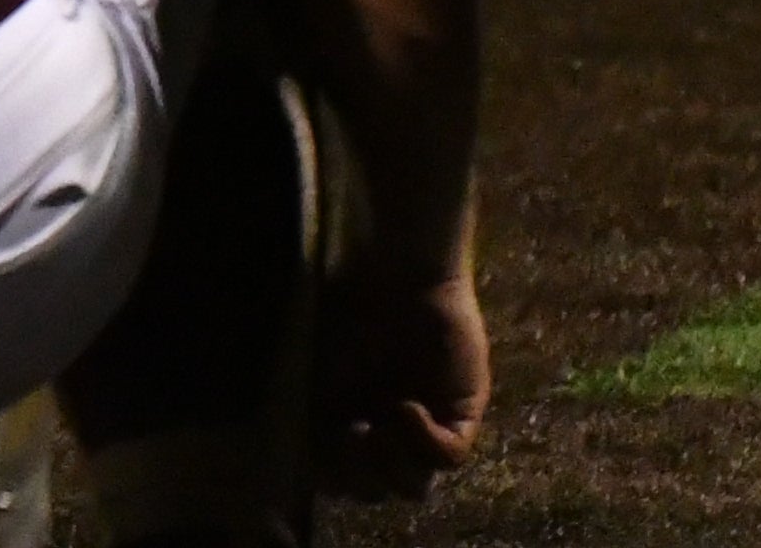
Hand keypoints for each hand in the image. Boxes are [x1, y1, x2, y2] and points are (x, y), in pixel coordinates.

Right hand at [311, 269, 488, 497]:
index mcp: (351, 422)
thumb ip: (308, 412)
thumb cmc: (346, 306)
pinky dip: (422, 441)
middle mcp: (389, 432)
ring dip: (390, 467)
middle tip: (349, 434)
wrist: (395, 269)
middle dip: (358, 475)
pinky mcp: (461, 414)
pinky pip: (448, 457)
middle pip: (376, 491)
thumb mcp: (313, 364)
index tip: (316, 443)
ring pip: (415, 486)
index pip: (342, 482)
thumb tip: (299, 460)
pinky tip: (404, 407)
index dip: (329, 476)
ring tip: (375, 428)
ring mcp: (428, 427)